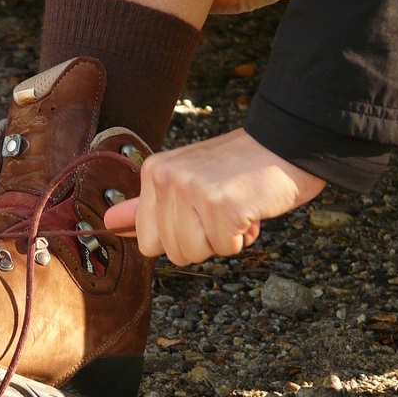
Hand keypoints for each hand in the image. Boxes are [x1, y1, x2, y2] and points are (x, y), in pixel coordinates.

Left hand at [104, 128, 325, 265]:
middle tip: (221, 208)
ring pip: (195, 253)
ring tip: (235, 208)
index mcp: (154, 173)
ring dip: (222, 240)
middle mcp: (167, 178)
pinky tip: (250, 208)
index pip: (148, 240)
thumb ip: (147, 206)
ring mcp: (192, 190)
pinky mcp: (221, 203)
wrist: (289, 143)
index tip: (199, 212)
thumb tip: (108, 224)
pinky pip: (226, 248)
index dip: (179, 237)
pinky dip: (244, 236)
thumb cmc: (239, 168)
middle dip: (202, 241)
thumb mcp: (186, 181)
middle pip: (172, 252)